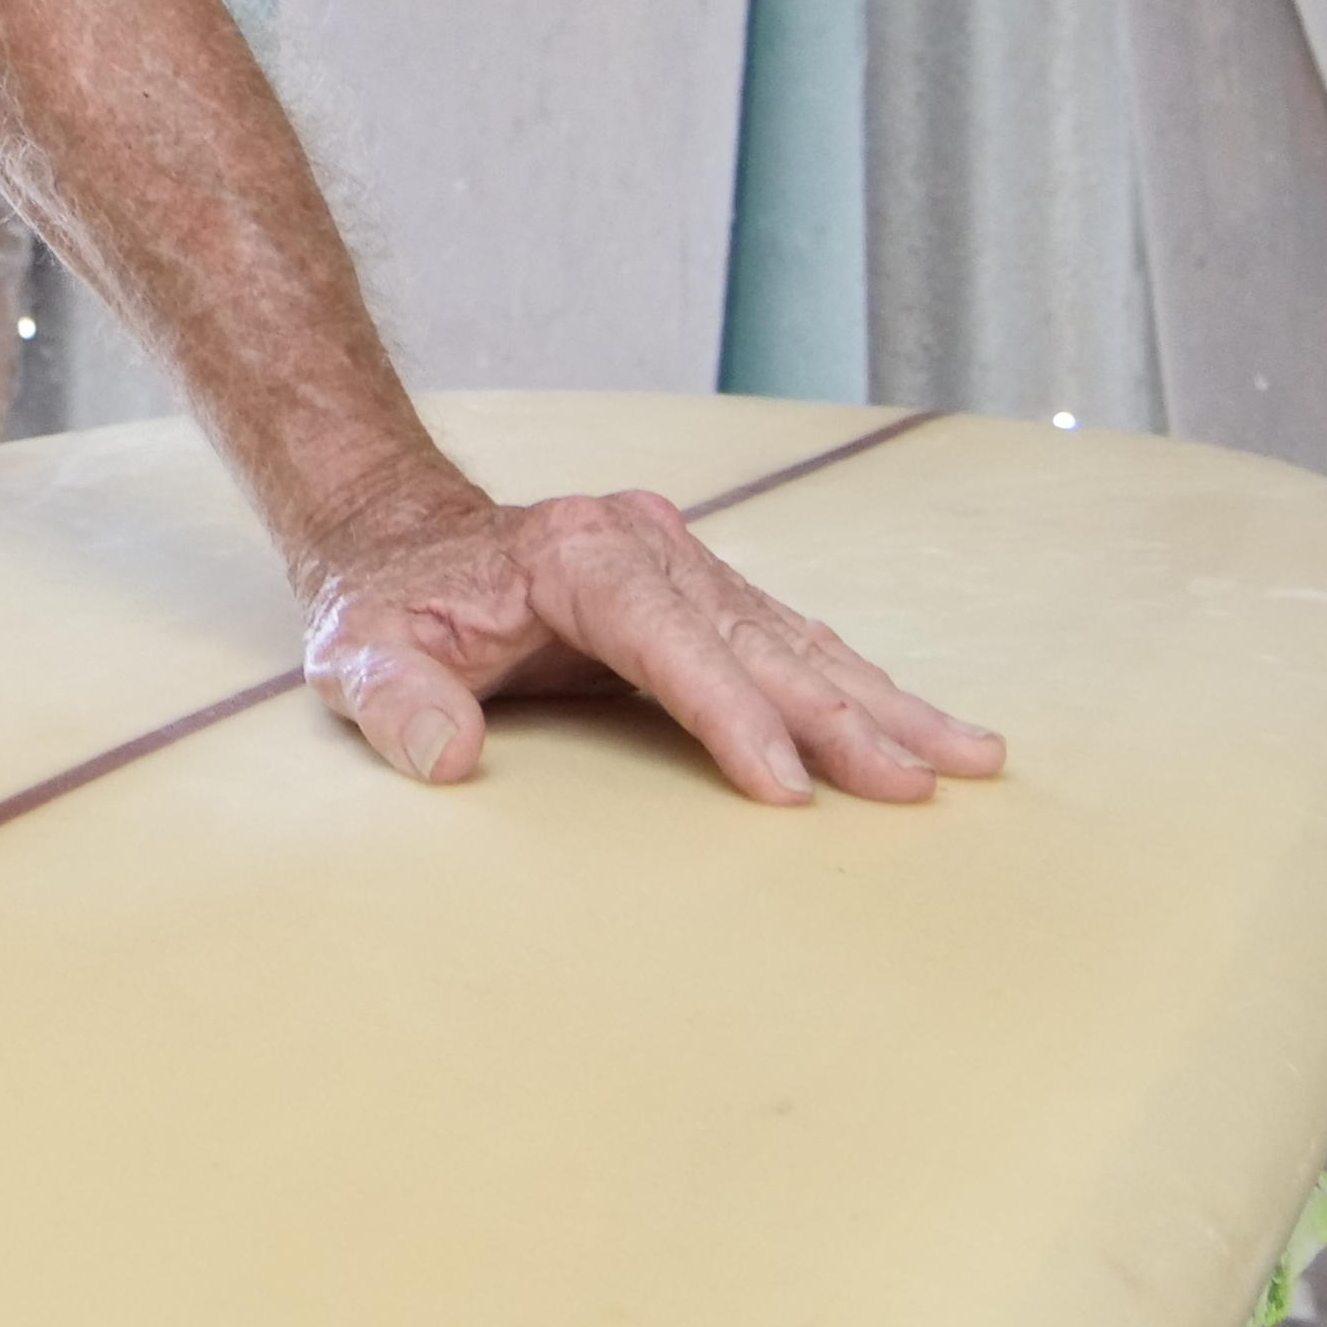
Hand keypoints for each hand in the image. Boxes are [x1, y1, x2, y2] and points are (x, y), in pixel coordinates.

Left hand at [295, 472, 1007, 805]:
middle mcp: (645, 544)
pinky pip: (789, 641)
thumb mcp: (356, 654)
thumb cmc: (382, 606)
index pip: (668, 638)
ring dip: (879, 702)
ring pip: (795, 638)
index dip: (730, 711)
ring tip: (969, 756)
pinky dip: (856, 685)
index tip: (787, 787)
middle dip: (841, 715)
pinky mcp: (699, 591)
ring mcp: (681, 561)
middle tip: (917, 784)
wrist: (396, 539)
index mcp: (574, 555)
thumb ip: (395, 701)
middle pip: (756, 638)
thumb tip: (446, 753)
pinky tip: (916, 728)